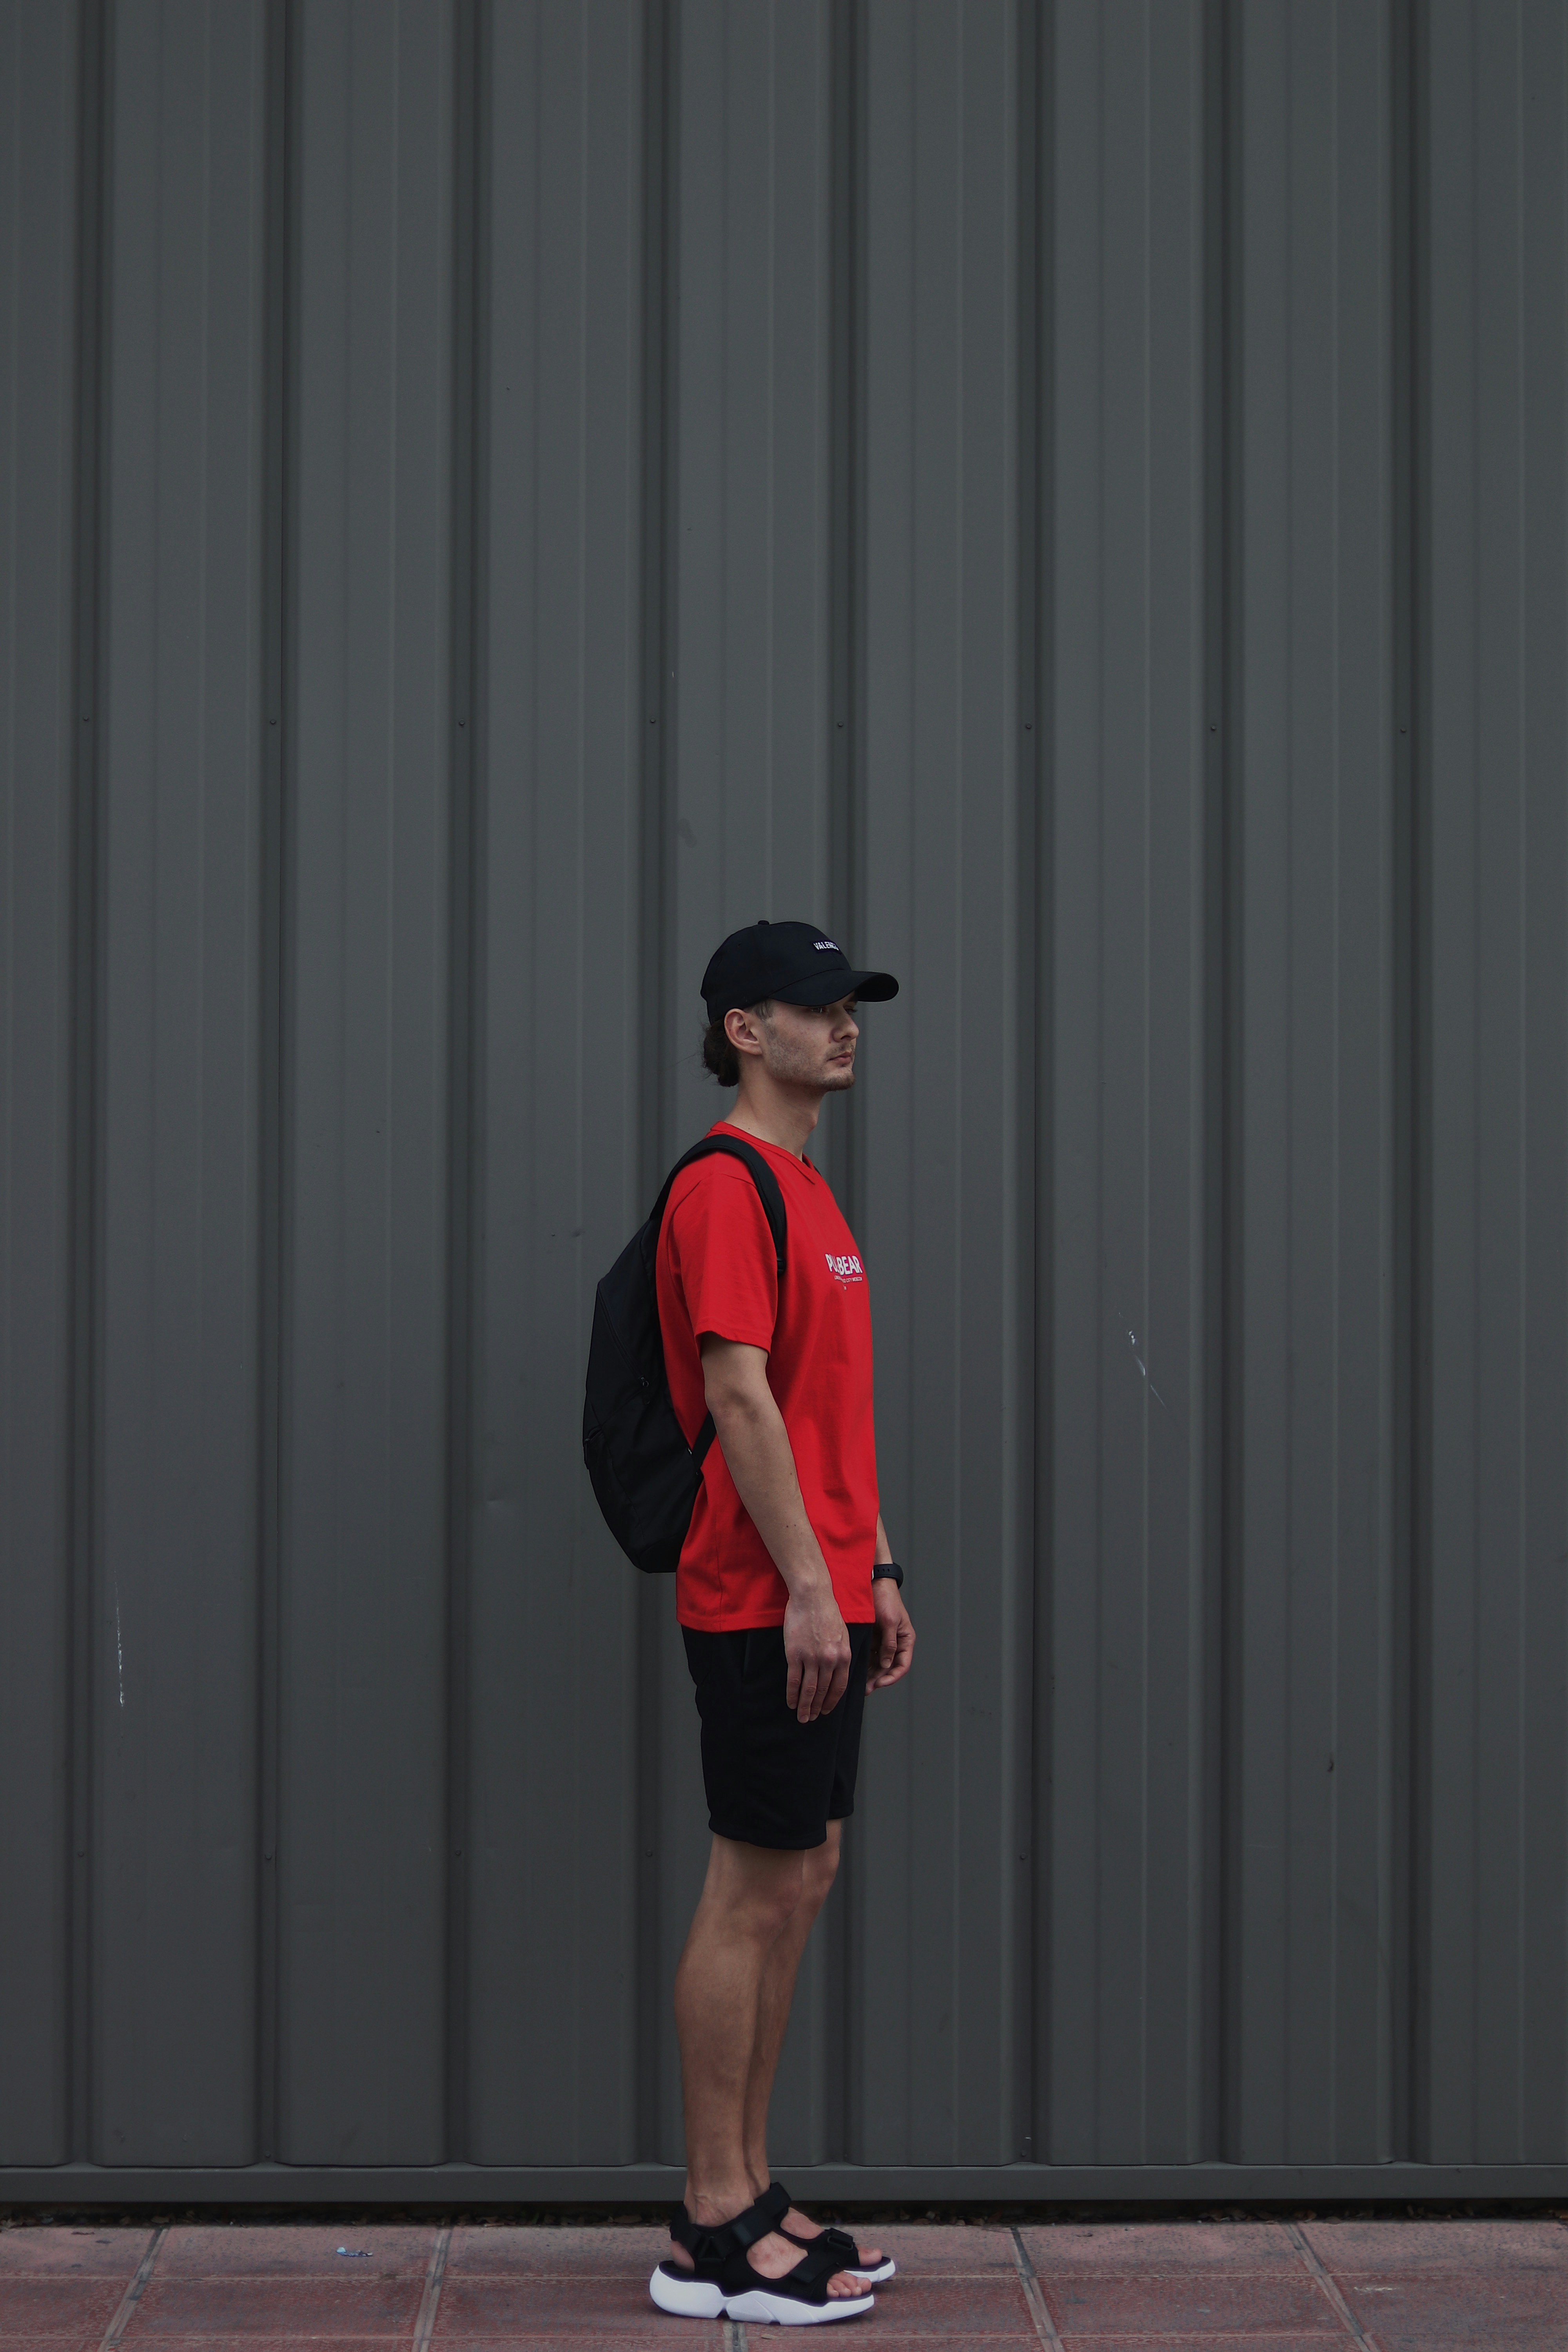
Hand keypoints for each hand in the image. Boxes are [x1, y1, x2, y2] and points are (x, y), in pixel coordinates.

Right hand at [783, 1584, 851, 1722]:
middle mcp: (830, 1660)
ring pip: (809, 1690)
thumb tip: (837, 1672)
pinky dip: (792, 1694)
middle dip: (818, 1708)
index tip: (827, 1710)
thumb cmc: (827, 1612)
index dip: (832, 1701)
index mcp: (843, 1655)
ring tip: (802, 1717)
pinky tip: (791, 1702)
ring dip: (805, 1706)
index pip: (839, 1687)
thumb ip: (841, 1654)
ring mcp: (812, 1658)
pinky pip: (794, 1680)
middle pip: (823, 1691)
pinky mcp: (795, 1654)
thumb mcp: (843, 1634)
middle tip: (812, 1719)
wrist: (812, 1596)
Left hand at [866, 1580, 913, 1690]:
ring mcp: (884, 1641)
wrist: (873, 1581)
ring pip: (879, 1664)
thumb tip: (887, 1665)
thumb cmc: (885, 1597)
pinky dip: (864, 1664)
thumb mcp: (889, 1621)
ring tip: (860, 1685)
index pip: (902, 1665)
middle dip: (879, 1679)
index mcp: (906, 1639)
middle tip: (866, 1689)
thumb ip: (889, 1643)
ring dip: (871, 1674)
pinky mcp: (872, 1638)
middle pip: (889, 1668)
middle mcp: (896, 1643)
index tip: (880, 1684)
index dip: (892, 1677)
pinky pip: (870, 1655)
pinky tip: (855, 1670)